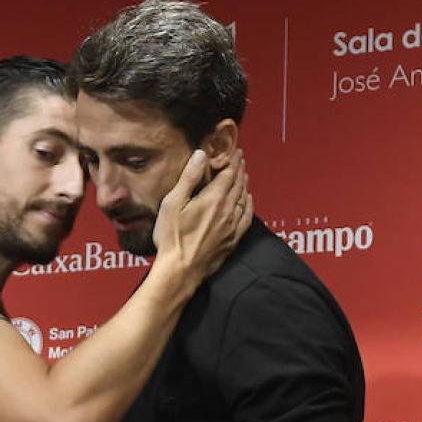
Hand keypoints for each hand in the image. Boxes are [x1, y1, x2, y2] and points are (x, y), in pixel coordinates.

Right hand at [151, 150, 250, 285]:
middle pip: (238, 185)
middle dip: (240, 169)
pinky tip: (248, 201)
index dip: (233, 161)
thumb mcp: (172, 203)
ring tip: (244, 175)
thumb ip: (189, 177)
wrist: (181, 270)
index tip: (236, 151)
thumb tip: (201, 155)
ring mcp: (232, 227)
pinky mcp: (232, 240)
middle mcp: (227, 211)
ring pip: (244, 199)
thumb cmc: (172, 238)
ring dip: (245, 184)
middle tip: (241, 159)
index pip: (229, 174)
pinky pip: (247, 218)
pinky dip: (249, 205)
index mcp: (213, 199)